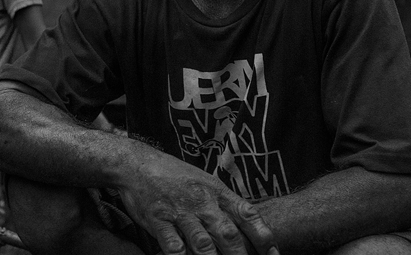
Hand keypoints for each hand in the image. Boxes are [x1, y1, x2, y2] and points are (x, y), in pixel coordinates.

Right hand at [117, 146, 277, 254]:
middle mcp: (201, 201)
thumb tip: (248, 224)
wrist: (137, 164)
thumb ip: (224, 202)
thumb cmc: (173, 175)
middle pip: (228, 234)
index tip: (273, 254)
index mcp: (216, 190)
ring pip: (203, 244)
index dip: (263, 236)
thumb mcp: (204, 181)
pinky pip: (174, 247)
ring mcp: (179, 212)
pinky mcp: (159, 221)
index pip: (246, 213)